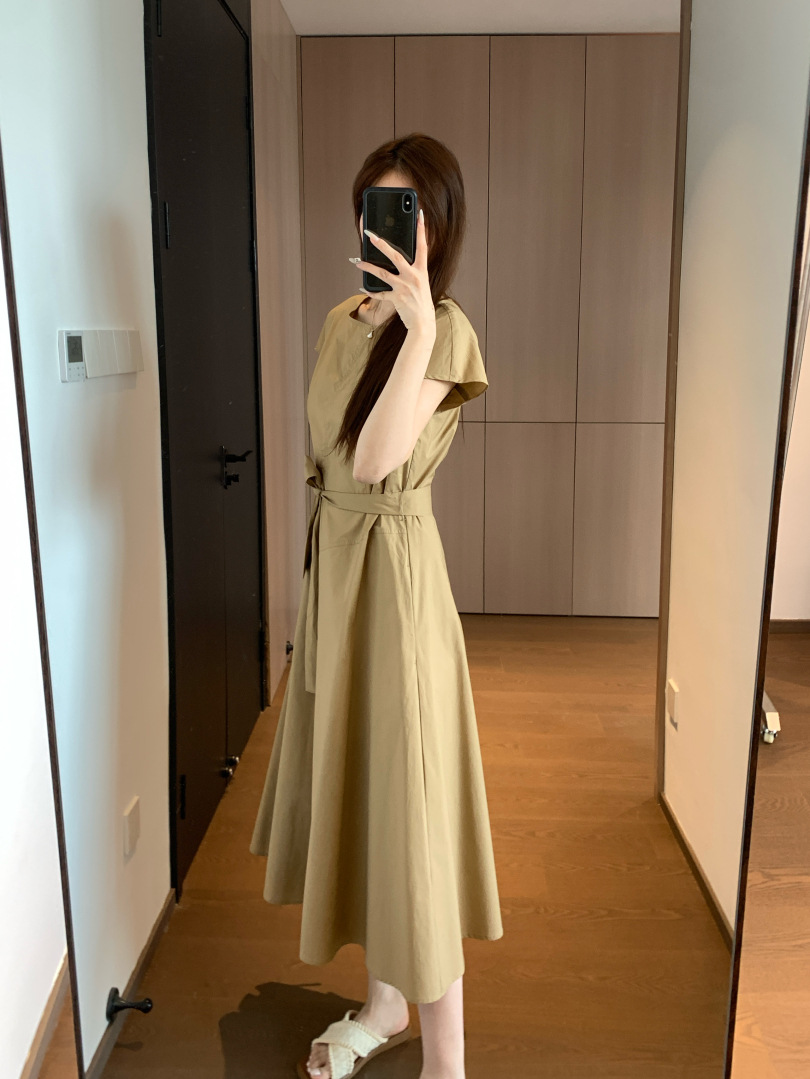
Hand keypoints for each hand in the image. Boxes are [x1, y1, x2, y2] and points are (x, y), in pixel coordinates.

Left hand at [354, 208, 435, 337]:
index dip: (422, 229)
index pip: (423, 246)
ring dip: (368, 266)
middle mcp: (413, 277)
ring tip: (357, 261)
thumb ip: (412, 271)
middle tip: (370, 235)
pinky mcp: (396, 298)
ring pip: (383, 273)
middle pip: (395, 256)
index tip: (420, 214)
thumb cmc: (422, 302)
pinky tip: (362, 286)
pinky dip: (370, 291)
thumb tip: (398, 261)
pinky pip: (380, 293)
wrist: (423, 324)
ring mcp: (404, 287)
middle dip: (382, 244)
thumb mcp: (421, 283)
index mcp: (421, 271)